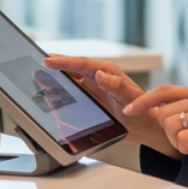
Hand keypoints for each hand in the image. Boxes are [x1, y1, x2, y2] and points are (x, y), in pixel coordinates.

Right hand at [42, 55, 174, 154]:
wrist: (147, 128)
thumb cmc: (143, 112)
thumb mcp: (130, 98)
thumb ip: (116, 86)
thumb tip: (100, 75)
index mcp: (108, 73)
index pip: (82, 64)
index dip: (64, 61)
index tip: (48, 60)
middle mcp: (101, 78)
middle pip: (74, 68)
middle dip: (58, 64)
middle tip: (40, 62)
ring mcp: (96, 88)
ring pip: (73, 78)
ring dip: (59, 76)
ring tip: (43, 75)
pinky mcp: (94, 98)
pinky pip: (75, 91)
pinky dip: (64, 90)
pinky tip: (55, 92)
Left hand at [122, 83, 187, 182]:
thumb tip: (161, 113)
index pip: (165, 91)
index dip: (144, 100)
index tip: (129, 109)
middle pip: (164, 112)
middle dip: (168, 132)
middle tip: (187, 141)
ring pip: (171, 126)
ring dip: (179, 142)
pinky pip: (182, 140)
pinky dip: (187, 150)